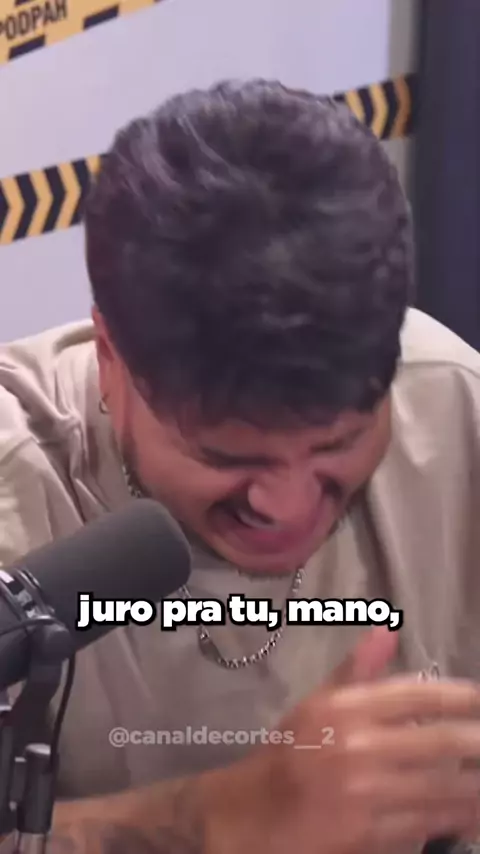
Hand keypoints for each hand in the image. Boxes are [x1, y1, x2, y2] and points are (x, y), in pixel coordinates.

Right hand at [202, 626, 479, 853]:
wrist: (250, 813)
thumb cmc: (291, 752)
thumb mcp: (316, 704)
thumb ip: (355, 670)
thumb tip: (387, 630)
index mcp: (345, 706)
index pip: (417, 694)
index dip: (460, 695)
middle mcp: (358, 744)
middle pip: (440, 740)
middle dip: (478, 740)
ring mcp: (365, 791)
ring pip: (442, 787)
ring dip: (476, 784)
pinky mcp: (369, 833)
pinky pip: (425, 824)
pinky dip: (455, 818)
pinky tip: (473, 813)